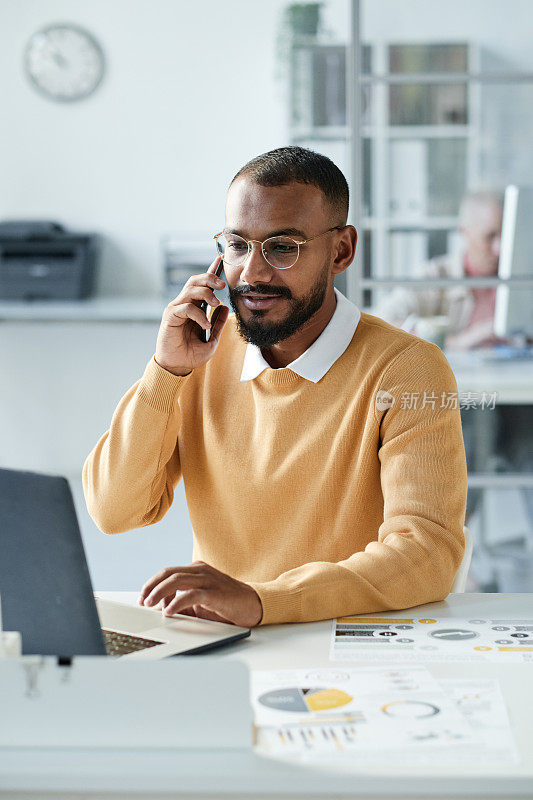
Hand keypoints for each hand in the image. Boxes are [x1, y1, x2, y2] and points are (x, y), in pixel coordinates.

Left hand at [138, 561, 262, 626]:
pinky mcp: (215, 592)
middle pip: (168, 573)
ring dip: (159, 593)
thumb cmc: (226, 604)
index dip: (152, 583)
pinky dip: (176, 603)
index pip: (168, 572)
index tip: (142, 597)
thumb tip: (161, 609)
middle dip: (151, 587)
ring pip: (176, 580)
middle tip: (143, 601)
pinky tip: (168, 611)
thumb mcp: (200, 602)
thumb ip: (182, 603)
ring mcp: (208, 579)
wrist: (253, 605)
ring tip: (150, 605)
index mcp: (196, 570)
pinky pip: (191, 594)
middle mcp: (201, 571)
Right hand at [154, 256, 229, 375]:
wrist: (177, 367)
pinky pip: (186, 307)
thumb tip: (225, 307)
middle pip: (196, 280)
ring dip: (206, 293)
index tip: (221, 259)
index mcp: (194, 307)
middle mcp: (184, 304)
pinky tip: (205, 326)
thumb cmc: (191, 354)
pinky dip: (199, 314)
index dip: (211, 271)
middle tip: (222, 285)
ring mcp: (176, 309)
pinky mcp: (170, 317)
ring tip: (215, 304)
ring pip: (190, 289)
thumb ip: (218, 324)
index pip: (203, 285)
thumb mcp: (211, 339)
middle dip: (210, 278)